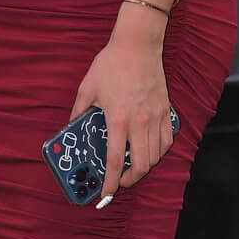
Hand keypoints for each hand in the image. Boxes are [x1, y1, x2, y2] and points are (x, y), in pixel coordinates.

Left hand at [68, 12, 173, 203]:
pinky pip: (167, 140)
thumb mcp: (87, 87)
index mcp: (117, 118)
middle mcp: (139, 122)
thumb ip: (78, 111)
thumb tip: (71, 126)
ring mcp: (155, 117)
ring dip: (144, 166)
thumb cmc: (111, 64)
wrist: (137, 45)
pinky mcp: (165, 110)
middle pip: (141, 164)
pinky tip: (149, 151)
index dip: (110, 181)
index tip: (106, 194)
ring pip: (156, 155)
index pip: (114, 159)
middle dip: (130, 180)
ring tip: (132, 167)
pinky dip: (159, 151)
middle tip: (119, 181)